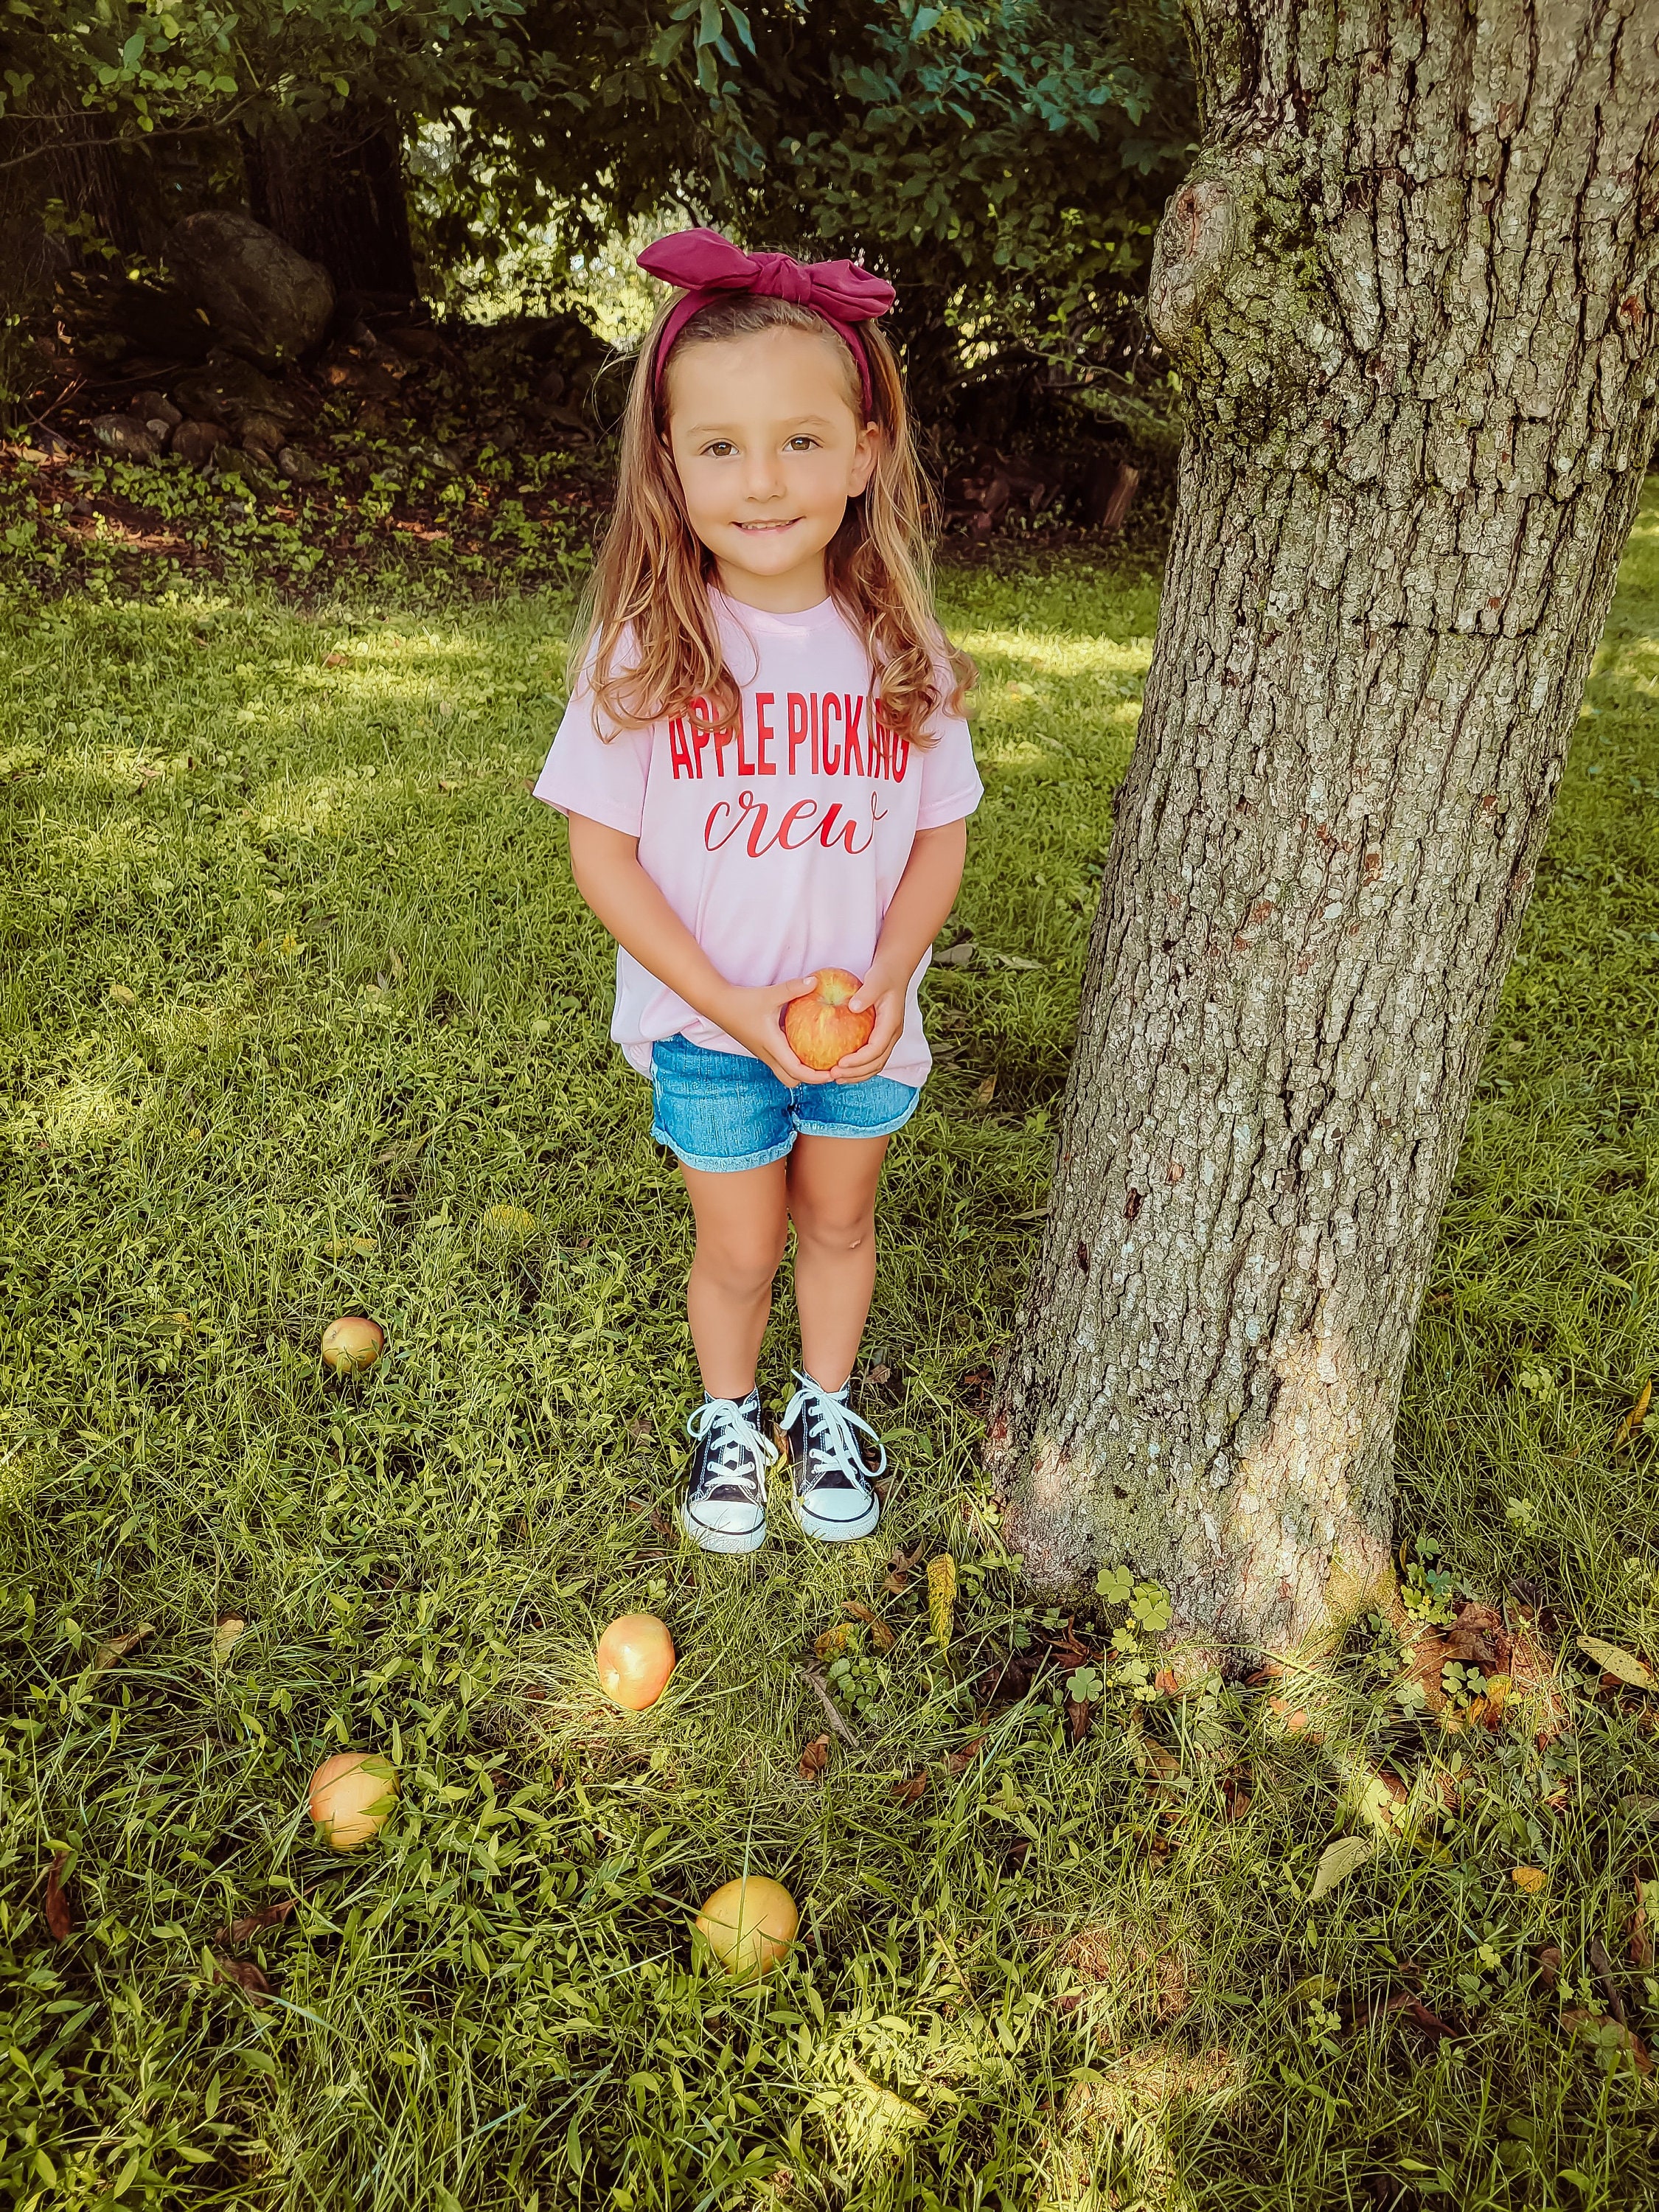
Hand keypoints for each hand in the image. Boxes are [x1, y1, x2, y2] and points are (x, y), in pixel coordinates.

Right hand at [710, 975, 832, 1085]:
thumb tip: (816, 981)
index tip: (832, 1074)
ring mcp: (763, 1053)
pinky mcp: (761, 1048)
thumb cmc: (743, 1001)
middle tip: (828, 1068)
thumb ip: (793, 988)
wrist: (718, 1004)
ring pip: (785, 1073)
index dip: (816, 1077)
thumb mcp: (770, 994)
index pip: (796, 1071)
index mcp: (771, 1045)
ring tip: (820, 1060)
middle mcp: (767, 1054)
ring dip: (802, 1072)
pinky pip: (781, 1062)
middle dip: (810, 1079)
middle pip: (791, 1080)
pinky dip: (794, 1061)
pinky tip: (807, 1046)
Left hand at [830, 965, 906, 1082]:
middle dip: (856, 1073)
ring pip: (875, 1064)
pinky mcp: (882, 1037)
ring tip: (836, 1077)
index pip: (876, 1049)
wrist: (895, 971)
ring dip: (857, 1074)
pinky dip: (858, 1067)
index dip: (859, 1060)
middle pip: (877, 1063)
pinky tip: (841, 1067)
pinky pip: (872, 1058)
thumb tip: (853, 1007)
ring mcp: (888, 1037)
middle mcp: (892, 1034)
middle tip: (834, 1074)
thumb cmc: (884, 974)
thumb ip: (866, 993)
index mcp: (891, 1023)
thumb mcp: (876, 979)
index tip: (840, 1063)